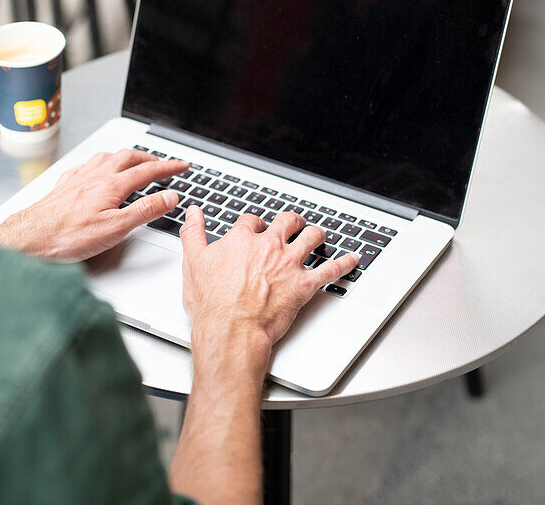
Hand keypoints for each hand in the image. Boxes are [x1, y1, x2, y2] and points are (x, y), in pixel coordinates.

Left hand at [0, 149, 188, 261]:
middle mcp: (94, 177)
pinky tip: (96, 170)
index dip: (168, 167)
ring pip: (106, 157)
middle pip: (127, 158)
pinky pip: (86, 166)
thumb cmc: (67, 237)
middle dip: (148, 158)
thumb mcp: (116, 228)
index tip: (182, 165)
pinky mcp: (63, 186)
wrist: (29, 239)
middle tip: (161, 164)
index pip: (147, 171)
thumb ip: (145, 210)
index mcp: (111, 185)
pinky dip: (100, 163)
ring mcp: (78, 179)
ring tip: (133, 161)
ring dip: (124, 156)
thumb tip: (169, 197)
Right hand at [178, 206, 359, 352]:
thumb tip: (194, 214)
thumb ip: (193, 234)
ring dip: (317, 235)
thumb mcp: (193, 263)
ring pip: (312, 238)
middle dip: (292, 221)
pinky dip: (344, 263)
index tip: (257, 228)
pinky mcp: (304, 284)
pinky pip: (331, 270)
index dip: (255, 224)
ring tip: (319, 235)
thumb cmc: (212, 304)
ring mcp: (289, 264)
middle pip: (287, 222)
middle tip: (294, 224)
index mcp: (242, 239)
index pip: (252, 221)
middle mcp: (269, 246)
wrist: (231, 331)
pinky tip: (352, 259)